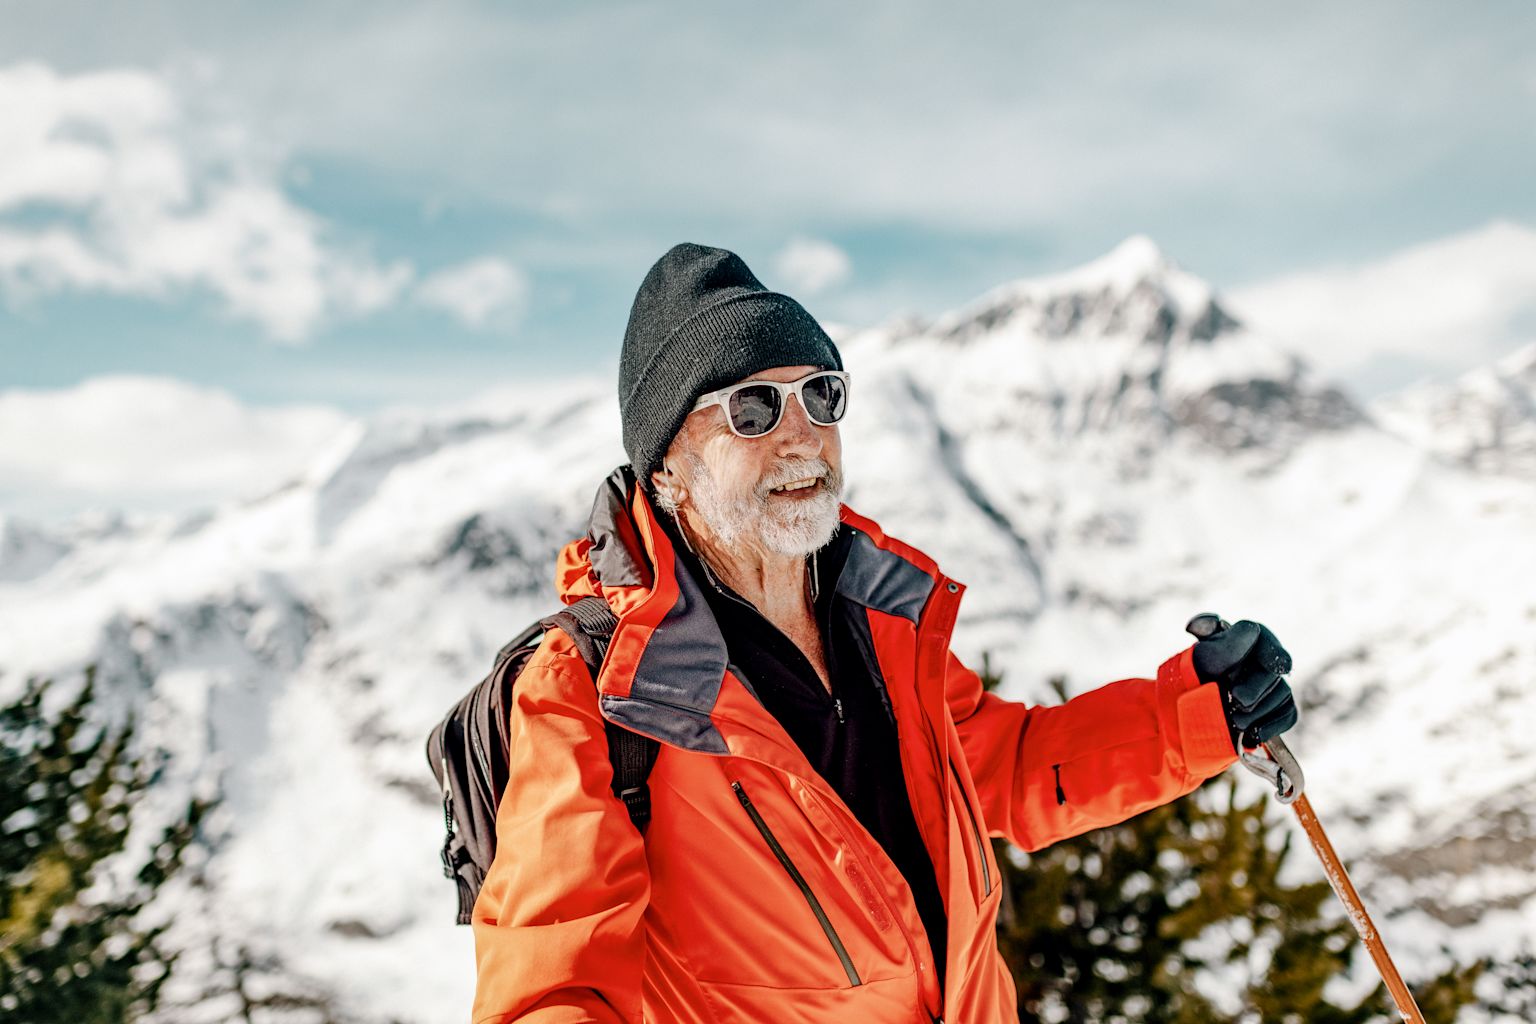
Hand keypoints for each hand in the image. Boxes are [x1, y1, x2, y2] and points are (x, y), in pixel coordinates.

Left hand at [1188, 617, 1297, 752]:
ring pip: (1282, 694)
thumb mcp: (1203, 659)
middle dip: (1255, 688)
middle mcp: (1259, 658)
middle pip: (1273, 670)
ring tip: (1235, 720)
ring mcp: (1270, 684)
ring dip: (1259, 710)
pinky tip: (1253, 733)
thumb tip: (1251, 629)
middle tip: (1238, 700)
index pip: (1261, 636)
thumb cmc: (1192, 680)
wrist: (1186, 713)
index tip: (1278, 668)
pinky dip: (1272, 725)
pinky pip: (1288, 714)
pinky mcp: (1276, 708)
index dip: (1272, 651)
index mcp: (1241, 638)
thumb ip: (1227, 644)